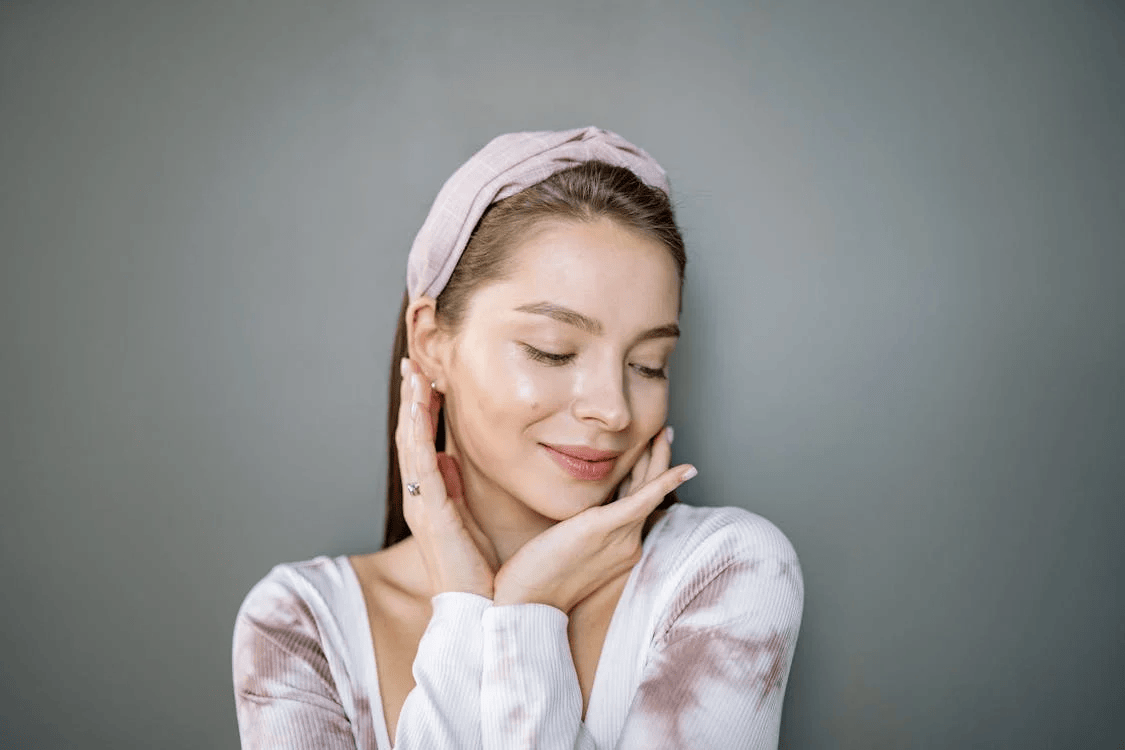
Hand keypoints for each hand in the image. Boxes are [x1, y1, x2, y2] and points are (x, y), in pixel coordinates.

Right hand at [396, 358, 498, 597]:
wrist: (480, 610)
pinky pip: (420, 461)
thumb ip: (456, 488)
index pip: (420, 445)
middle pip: (408, 438)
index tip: (424, 379)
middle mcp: (419, 499)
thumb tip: (449, 458)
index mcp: (429, 499)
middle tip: (412, 364)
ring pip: (409, 444)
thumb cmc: (479, 571)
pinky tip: (418, 403)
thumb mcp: (468, 518)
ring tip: (414, 373)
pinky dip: (416, 430)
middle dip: (410, 399)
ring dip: (411, 406)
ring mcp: (422, 504)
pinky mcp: (431, 511)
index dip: (419, 411)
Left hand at [492, 426, 695, 612]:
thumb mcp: (565, 548)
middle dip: (658, 459)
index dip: (646, 474)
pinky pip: (643, 500)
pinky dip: (665, 482)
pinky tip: (683, 468)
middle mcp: (627, 543)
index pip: (637, 503)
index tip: (650, 451)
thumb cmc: (537, 579)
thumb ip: (580, 528)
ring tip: (665, 432)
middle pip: (647, 492)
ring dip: (660, 458)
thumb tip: (578, 510)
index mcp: (618, 547)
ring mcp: (620, 537)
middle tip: (665, 432)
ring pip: (647, 489)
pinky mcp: (605, 528)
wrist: (526, 603)